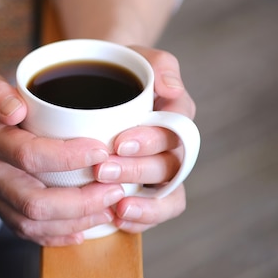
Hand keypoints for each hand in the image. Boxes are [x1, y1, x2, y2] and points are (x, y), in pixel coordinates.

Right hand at [0, 69, 125, 245]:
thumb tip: (18, 105)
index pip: (29, 155)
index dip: (68, 156)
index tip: (100, 149)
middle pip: (34, 202)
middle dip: (81, 201)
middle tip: (115, 187)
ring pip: (32, 222)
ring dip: (75, 221)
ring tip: (109, 208)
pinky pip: (24, 230)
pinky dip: (56, 236)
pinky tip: (83, 229)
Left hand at [92, 46, 195, 232]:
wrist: (101, 83)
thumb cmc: (122, 71)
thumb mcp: (137, 59)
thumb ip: (158, 65)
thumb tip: (171, 89)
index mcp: (176, 114)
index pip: (175, 130)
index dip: (150, 140)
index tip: (119, 142)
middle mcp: (174, 144)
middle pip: (168, 164)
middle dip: (136, 170)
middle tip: (103, 169)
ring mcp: (162, 169)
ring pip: (166, 191)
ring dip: (144, 202)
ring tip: (116, 204)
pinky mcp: (148, 188)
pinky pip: (157, 210)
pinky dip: (143, 218)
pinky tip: (120, 219)